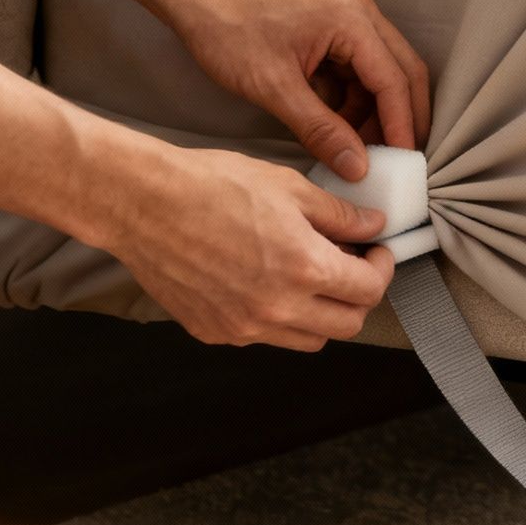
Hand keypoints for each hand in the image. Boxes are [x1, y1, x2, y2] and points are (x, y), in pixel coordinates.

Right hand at [103, 146, 396, 349]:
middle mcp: (278, 308)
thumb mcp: (288, 187)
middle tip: (352, 266)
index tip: (376, 252)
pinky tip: (265, 282)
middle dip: (359, 296)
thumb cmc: (210, 186)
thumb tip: (373, 225)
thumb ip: (338, 214)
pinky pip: (265, 337)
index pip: (369, 290)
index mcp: (305, 268)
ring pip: (309, 339)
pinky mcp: (216, 332)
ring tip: (310, 276)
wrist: (143, 203)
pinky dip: (278, 317)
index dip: (382, 268)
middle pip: (347, 325)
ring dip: (322, 313)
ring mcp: (245, 327)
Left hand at [158, 0, 431, 181]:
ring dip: (372, 110)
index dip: (403, 126)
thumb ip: (320, 129)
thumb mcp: (274, 87)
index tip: (404, 164)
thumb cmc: (227, 28)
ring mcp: (347, 13)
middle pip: (402, 71)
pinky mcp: (331, 22)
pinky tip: (333, 123)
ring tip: (353, 148)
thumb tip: (357, 167)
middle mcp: (360, 10)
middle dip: (401, 118)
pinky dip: (351, 97)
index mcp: (352, 19)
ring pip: (380, 71)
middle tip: (397, 161)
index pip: (394, 80)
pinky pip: (356, 65)